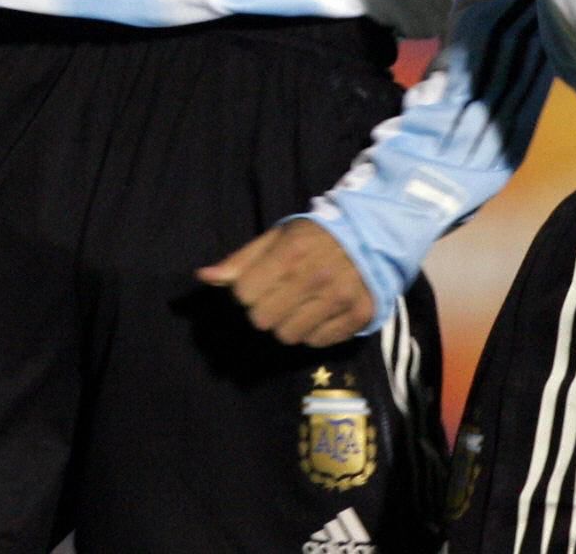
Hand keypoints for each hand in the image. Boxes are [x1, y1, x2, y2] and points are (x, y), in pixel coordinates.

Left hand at [196, 218, 374, 346]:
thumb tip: (204, 277)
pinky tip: (320, 311)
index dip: (247, 291)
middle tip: (279, 296)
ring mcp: (339, 299)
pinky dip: (314, 331)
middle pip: (263, 321)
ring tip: (300, 304)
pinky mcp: (358, 316)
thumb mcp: (277, 237)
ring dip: (288, 324)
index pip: (244, 295)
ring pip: (289, 336)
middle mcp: (314, 278)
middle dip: (265, 310)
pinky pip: (318, 342)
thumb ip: (241, 260)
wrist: (372, 234)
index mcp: (290, 254)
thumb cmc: (316, 235)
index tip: (259, 284)